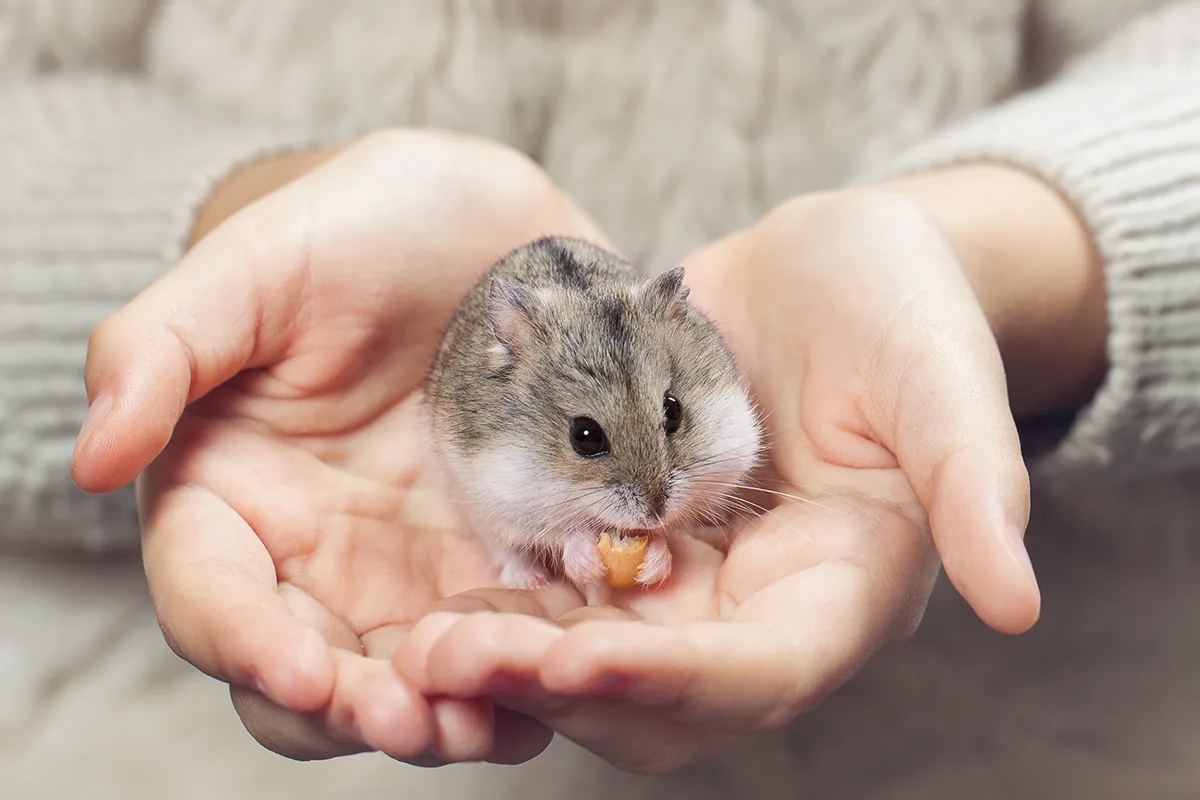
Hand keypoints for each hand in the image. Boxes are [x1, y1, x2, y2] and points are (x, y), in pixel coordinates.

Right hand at [71, 129, 612, 763]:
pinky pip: (513, 633)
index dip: (250, 647)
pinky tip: (576, 673)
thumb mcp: (254, 265)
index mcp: (232, 494)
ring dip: (454, 711)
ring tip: (501, 720)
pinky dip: (535, 666)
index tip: (306, 676)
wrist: (480, 220)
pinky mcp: (502, 554)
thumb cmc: (352, 227)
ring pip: (418, 675)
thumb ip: (159, 350)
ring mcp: (416, 561)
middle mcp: (317, 548)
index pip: (215, 597)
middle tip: (420, 723)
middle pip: (317, 669)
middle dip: (362, 711)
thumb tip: (94, 454)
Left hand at [393, 168, 1102, 773]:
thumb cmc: (900, 310)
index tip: (582, 664)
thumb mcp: (938, 375)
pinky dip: (501, 608)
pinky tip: (430, 596)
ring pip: (593, 661)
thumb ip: (977, 480)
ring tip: (419, 648)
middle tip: (456, 663)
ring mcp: (686, 580)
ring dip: (511, 666)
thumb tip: (1019, 604)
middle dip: (562, 690)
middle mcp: (756, 607)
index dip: (678, 683)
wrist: (826, 271)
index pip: (767, 671)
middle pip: (661, 695)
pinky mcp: (626, 538)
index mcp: (841, 589)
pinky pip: (557, 596)